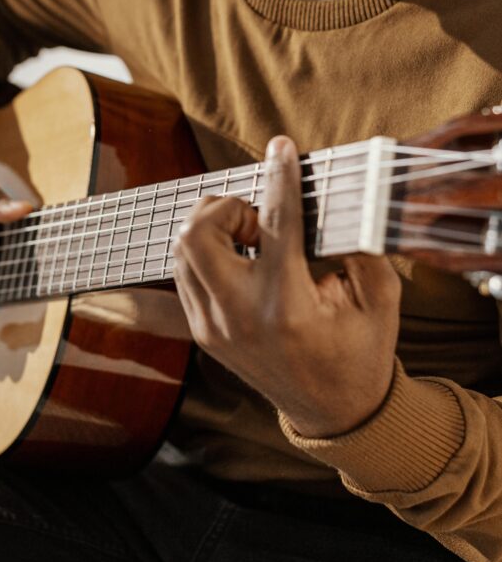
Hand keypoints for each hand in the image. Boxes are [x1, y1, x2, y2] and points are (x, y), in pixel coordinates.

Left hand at [172, 136, 400, 437]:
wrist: (333, 414)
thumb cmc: (359, 353)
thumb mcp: (380, 300)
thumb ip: (361, 247)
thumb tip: (338, 200)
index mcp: (287, 308)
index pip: (275, 225)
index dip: (279, 178)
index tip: (281, 147)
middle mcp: (240, 317)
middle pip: (198, 234)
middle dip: (226, 206)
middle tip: (258, 217)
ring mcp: (214, 327)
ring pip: (181, 251)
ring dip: (212, 227)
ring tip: (251, 237)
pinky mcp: (202, 332)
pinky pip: (184, 273)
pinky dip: (206, 252)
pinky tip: (240, 256)